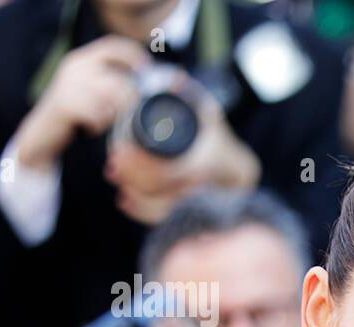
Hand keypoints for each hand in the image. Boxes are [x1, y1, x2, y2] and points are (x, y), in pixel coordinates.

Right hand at [15, 35, 148, 169]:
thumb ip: (109, 80)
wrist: (43, 128)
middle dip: (130, 97)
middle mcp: (75, 67)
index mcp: (82, 59)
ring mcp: (68, 84)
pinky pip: (96, 114)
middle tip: (132, 109)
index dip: (132, 53)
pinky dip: (100, 123)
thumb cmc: (75, 109)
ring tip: (108, 120)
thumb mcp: (89, 87)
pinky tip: (94, 127)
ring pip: (109, 98)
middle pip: (116, 79)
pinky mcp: (64, 104)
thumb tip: (142, 84)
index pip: (111, 45)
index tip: (147, 66)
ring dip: (114, 113)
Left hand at [106, 77, 259, 223]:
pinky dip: (142, 211)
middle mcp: (209, 187)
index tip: (119, 152)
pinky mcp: (191, 216)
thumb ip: (192, 98)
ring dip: (136, 196)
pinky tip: (124, 200)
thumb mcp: (209, 116)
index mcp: (211, 162)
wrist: (241, 172)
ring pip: (163, 209)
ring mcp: (201, 205)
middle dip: (134, 177)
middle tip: (112, 166)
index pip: (171, 169)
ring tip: (116, 178)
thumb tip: (175, 79)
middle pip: (164, 189)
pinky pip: (165, 219)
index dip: (142, 163)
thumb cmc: (220, 141)